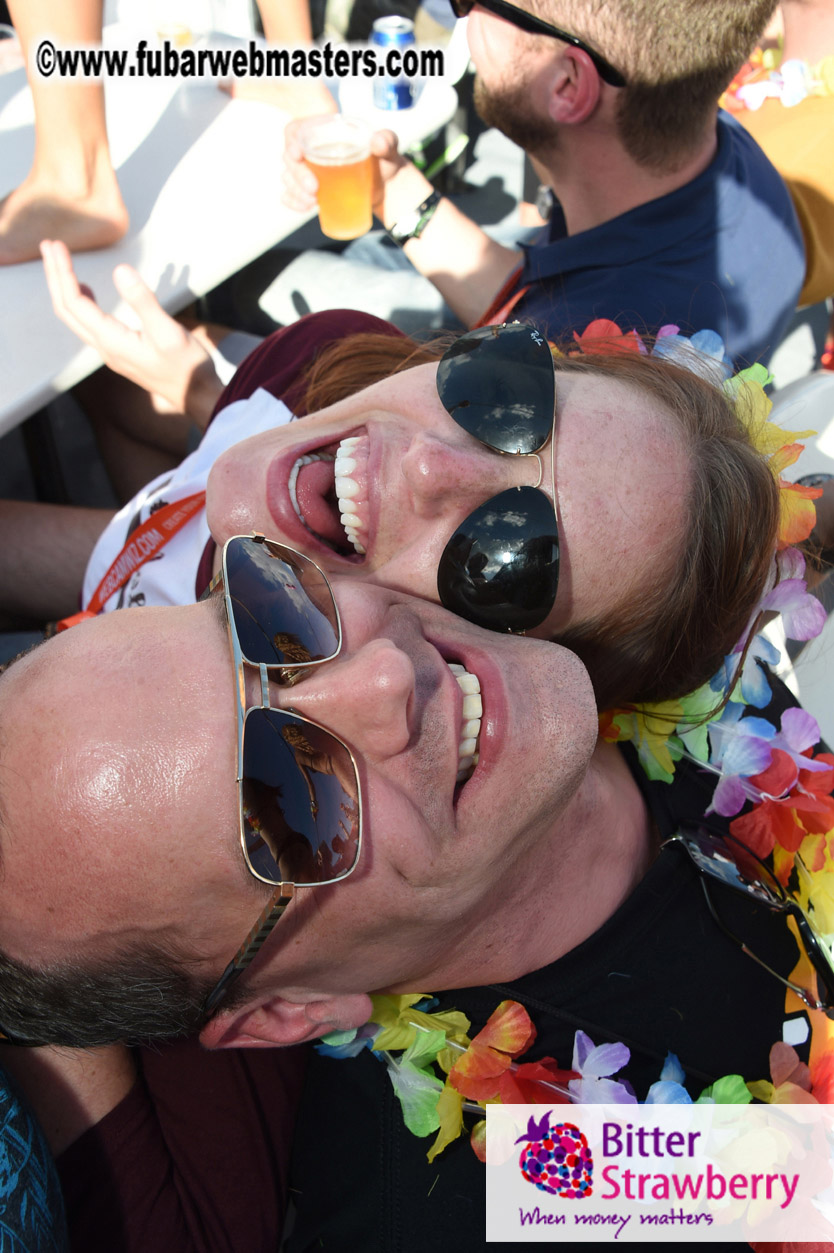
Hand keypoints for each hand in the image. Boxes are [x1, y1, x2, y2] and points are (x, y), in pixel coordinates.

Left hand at [40, 239, 219, 419]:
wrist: (197, 396)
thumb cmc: (187, 367)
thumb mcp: (168, 331)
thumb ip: (143, 301)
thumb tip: (120, 270)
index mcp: (111, 340)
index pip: (75, 302)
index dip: (63, 272)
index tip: (56, 245)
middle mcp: (104, 347)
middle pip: (66, 309)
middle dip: (55, 276)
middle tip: (48, 246)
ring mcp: (110, 351)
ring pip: (75, 317)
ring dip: (64, 289)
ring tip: (59, 263)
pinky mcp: (119, 351)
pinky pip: (88, 324)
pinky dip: (79, 302)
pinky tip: (87, 291)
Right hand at [281, 124, 406, 218]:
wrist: (385, 182)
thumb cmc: (383, 157)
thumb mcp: (388, 145)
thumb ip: (387, 140)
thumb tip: (377, 143)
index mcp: (321, 132)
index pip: (295, 132)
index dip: (291, 142)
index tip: (298, 154)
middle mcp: (310, 149)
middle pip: (290, 160)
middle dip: (297, 175)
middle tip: (314, 189)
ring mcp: (308, 171)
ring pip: (289, 179)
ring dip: (295, 192)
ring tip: (312, 202)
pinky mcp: (311, 189)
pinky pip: (293, 194)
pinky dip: (294, 202)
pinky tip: (305, 207)